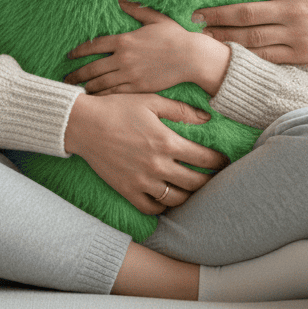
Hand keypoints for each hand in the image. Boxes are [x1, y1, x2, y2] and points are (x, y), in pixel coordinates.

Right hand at [63, 93, 228, 214]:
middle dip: (209, 181)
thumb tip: (208, 119)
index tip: (224, 161)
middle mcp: (157, 165)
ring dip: (189, 195)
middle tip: (214, 177)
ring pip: (176, 199)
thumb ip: (181, 111)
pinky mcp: (127, 190)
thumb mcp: (151, 101)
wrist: (84, 124)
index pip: (203, 158)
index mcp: (166, 141)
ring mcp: (142, 181)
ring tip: (192, 188)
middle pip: (194, 182)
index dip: (218, 161)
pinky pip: (152, 207)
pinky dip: (163, 205)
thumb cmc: (118, 108)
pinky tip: (167, 196)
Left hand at [65, 0, 231, 95]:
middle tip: (66, 79)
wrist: (191, 57)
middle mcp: (123, 58)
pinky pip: (115, 94)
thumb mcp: (155, 18)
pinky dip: (102, 97)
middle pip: (92, 68)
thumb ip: (136, 9)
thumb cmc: (175, 36)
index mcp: (125, 40)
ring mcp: (130, 74)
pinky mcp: (138, 88)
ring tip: (77, 91)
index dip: (79, 51)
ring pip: (101, 83)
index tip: (69, 56)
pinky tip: (95, 99)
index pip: (94, 46)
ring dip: (87, 87)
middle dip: (76, 74)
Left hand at [194, 0, 307, 64]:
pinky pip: (268, 56)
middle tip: (194, 14)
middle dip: (215, 13)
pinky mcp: (301, 54)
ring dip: (225, 36)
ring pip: (252, 37)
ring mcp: (296, 34)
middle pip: (244, 12)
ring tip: (205, 35)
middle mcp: (291, 9)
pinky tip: (231, 53)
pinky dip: (247, 55)